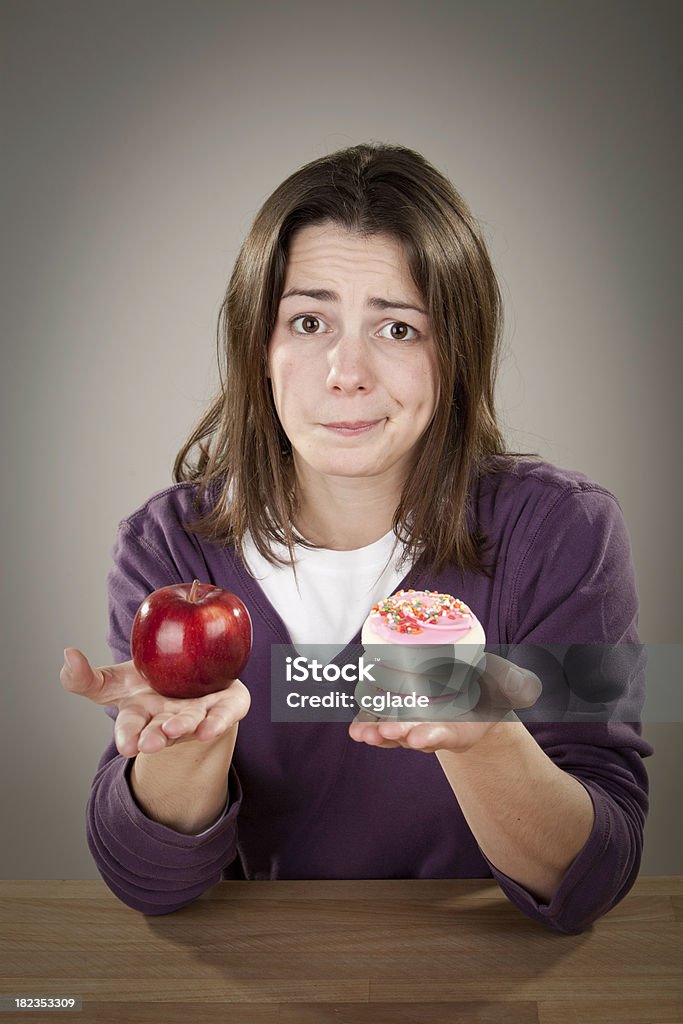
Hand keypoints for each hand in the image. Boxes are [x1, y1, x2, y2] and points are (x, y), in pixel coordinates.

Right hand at [60, 647, 250, 756]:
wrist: (194, 680)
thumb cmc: (149, 684)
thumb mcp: (114, 681)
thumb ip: (85, 677)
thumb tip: (67, 655)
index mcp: (142, 717)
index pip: (131, 729)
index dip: (129, 737)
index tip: (127, 745)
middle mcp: (170, 719)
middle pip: (161, 730)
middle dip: (156, 737)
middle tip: (150, 743)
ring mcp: (199, 713)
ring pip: (193, 722)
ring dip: (184, 726)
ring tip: (176, 728)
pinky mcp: (227, 704)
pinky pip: (227, 713)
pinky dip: (220, 720)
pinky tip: (212, 727)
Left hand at [348, 652, 540, 754]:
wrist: (471, 697)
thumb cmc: (488, 690)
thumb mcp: (506, 685)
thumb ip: (515, 685)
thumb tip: (525, 685)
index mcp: (462, 727)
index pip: (445, 734)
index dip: (432, 735)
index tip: (418, 737)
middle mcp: (436, 731)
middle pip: (413, 737)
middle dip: (397, 735)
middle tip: (384, 732)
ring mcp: (415, 727)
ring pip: (392, 735)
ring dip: (376, 734)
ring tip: (361, 732)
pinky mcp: (399, 719)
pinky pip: (381, 725)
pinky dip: (368, 727)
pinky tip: (355, 728)